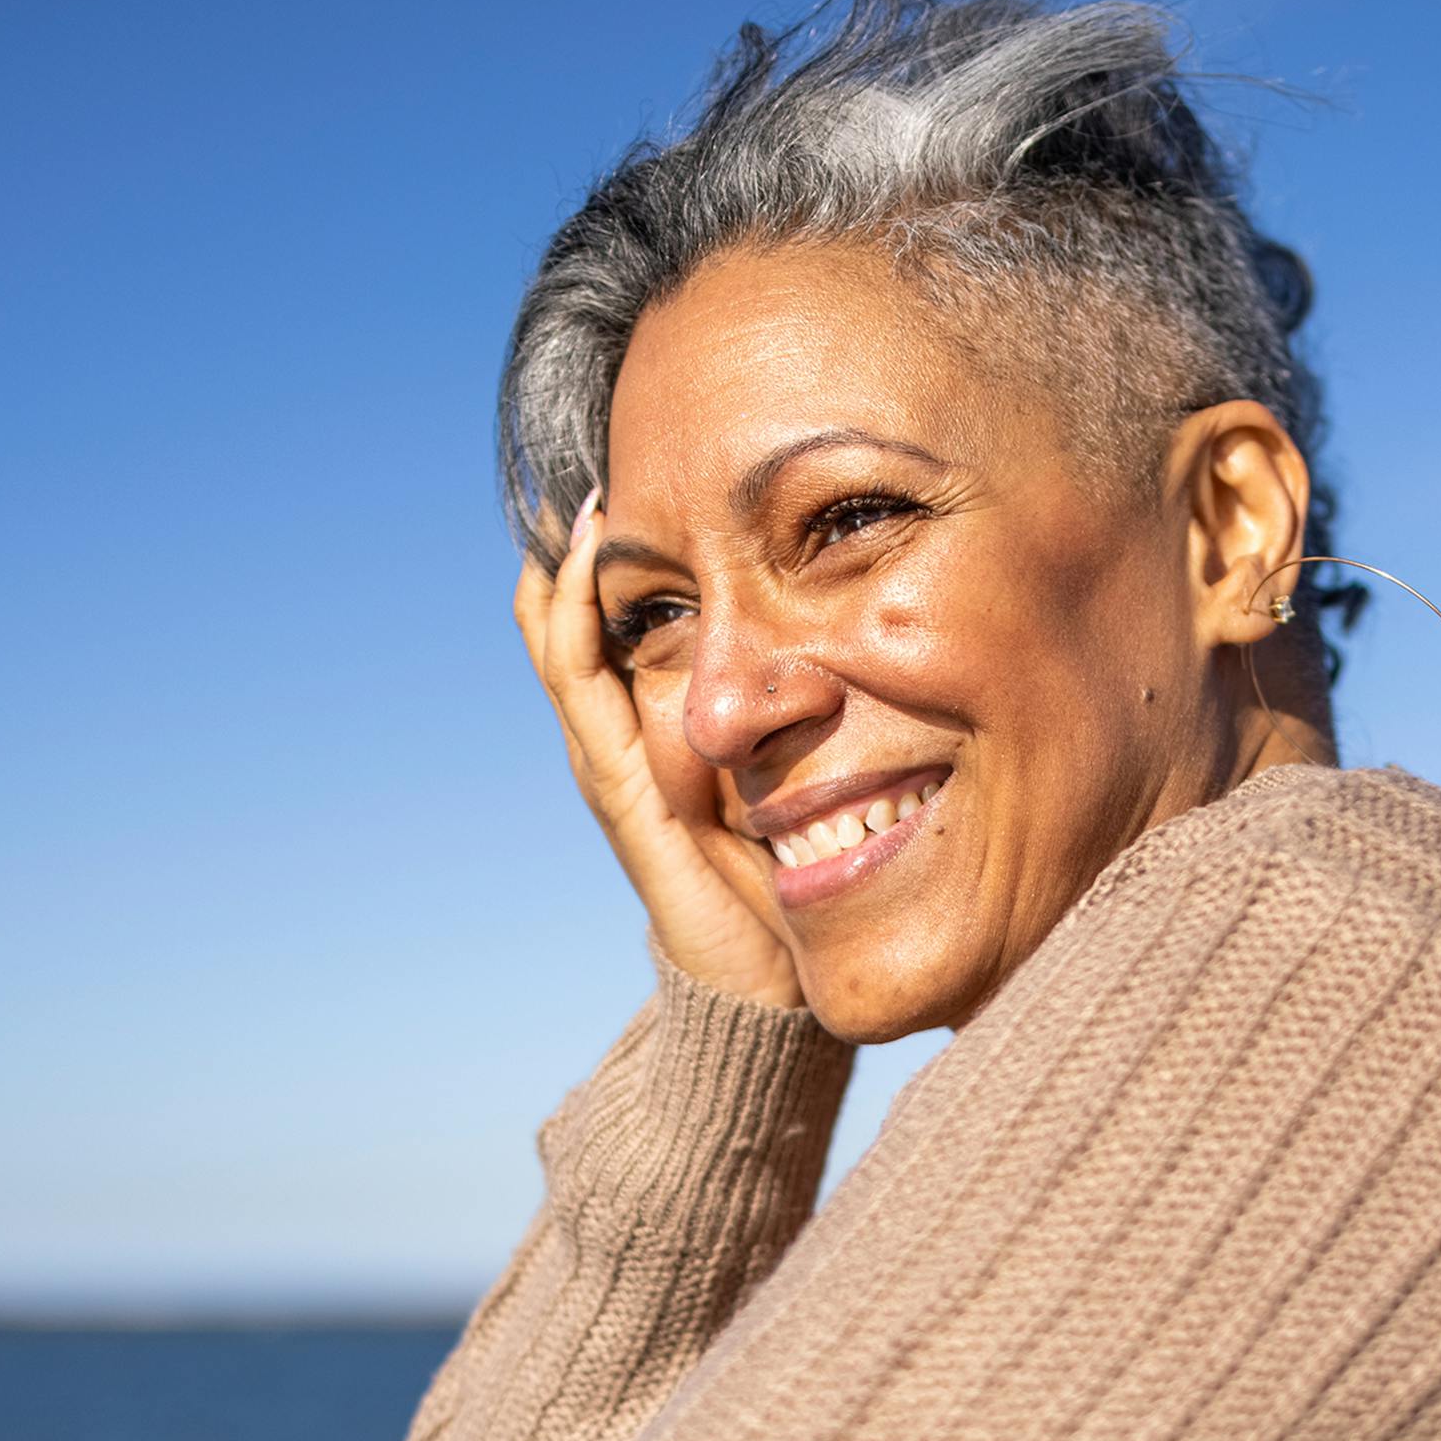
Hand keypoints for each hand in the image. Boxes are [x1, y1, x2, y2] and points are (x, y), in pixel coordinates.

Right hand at [513, 494, 801, 1009]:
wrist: (764, 979)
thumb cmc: (792, 884)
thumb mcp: (808, 781)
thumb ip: (818, 726)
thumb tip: (873, 655)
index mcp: (666, 736)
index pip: (632, 628)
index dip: (628, 563)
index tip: (652, 482)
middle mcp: (627, 739)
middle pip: (584, 623)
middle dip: (584, 547)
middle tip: (598, 461)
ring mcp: (613, 758)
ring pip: (566, 639)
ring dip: (567, 565)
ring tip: (577, 493)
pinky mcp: (617, 781)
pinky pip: (579, 679)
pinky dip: (570, 614)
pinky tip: (575, 559)